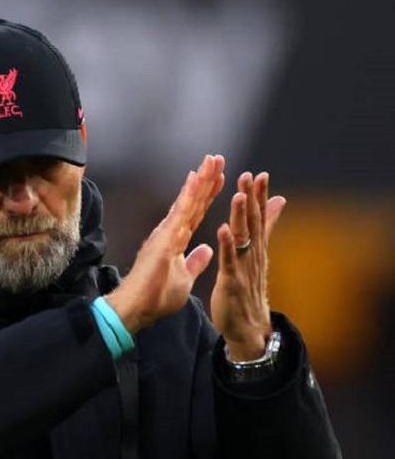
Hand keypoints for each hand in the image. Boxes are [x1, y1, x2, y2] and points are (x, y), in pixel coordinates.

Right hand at [106, 155, 224, 332]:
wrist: (137, 307)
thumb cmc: (156, 297)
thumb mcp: (185, 279)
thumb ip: (195, 262)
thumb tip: (206, 249)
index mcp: (176, 241)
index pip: (196, 213)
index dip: (207, 195)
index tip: (218, 178)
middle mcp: (170, 231)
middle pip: (192, 202)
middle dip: (205, 180)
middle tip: (217, 158)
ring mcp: (166, 232)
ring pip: (187, 201)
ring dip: (200, 180)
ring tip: (212, 160)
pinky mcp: (164, 237)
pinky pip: (181, 211)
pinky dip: (189, 194)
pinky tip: (197, 178)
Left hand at [210, 172, 286, 360]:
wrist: (248, 328)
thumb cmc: (249, 290)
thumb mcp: (258, 257)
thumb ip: (265, 229)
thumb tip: (278, 202)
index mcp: (255, 249)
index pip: (258, 218)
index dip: (259, 196)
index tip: (259, 174)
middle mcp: (253, 256)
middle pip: (253, 223)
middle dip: (252, 199)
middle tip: (250, 176)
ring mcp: (243, 269)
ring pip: (242, 239)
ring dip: (241, 217)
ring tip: (239, 195)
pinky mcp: (232, 283)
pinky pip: (229, 261)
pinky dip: (227, 245)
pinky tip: (223, 229)